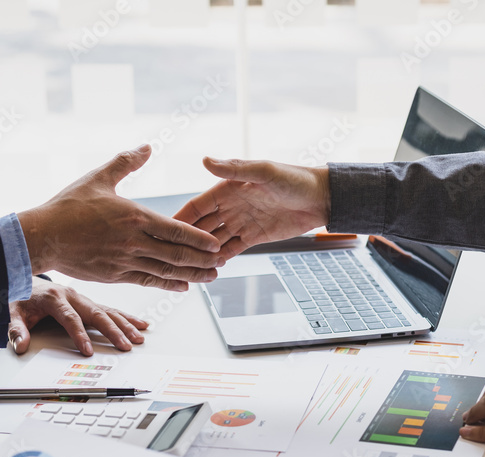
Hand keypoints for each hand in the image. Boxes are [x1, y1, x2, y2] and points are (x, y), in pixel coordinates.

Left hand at [9, 279, 147, 356]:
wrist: (25, 278)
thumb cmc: (22, 297)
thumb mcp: (13, 312)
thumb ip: (16, 330)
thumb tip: (20, 346)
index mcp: (54, 298)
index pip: (70, 318)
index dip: (79, 334)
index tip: (87, 351)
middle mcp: (72, 296)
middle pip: (96, 314)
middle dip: (112, 331)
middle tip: (125, 346)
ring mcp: (83, 298)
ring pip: (108, 311)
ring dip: (125, 325)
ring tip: (138, 338)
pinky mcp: (89, 302)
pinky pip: (111, 309)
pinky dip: (126, 317)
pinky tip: (141, 324)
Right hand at [18, 145, 221, 291]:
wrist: (43, 237)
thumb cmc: (67, 206)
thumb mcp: (98, 178)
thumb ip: (126, 162)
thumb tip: (147, 146)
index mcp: (134, 217)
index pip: (175, 230)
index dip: (199, 239)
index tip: (217, 244)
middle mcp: (133, 242)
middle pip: (176, 255)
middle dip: (202, 261)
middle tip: (222, 264)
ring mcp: (124, 261)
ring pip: (165, 271)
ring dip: (190, 275)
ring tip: (210, 277)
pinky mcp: (115, 275)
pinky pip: (148, 281)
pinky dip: (167, 284)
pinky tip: (182, 286)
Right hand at [174, 157, 330, 261]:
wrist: (321, 198)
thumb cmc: (295, 178)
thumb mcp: (264, 172)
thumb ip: (234, 169)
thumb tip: (206, 160)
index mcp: (227, 189)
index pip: (196, 206)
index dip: (180, 218)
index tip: (163, 231)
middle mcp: (230, 206)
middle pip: (201, 227)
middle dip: (187, 241)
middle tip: (171, 256)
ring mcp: (241, 223)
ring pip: (214, 241)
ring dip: (202, 253)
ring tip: (187, 267)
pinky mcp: (254, 237)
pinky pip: (232, 250)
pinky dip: (220, 259)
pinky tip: (209, 268)